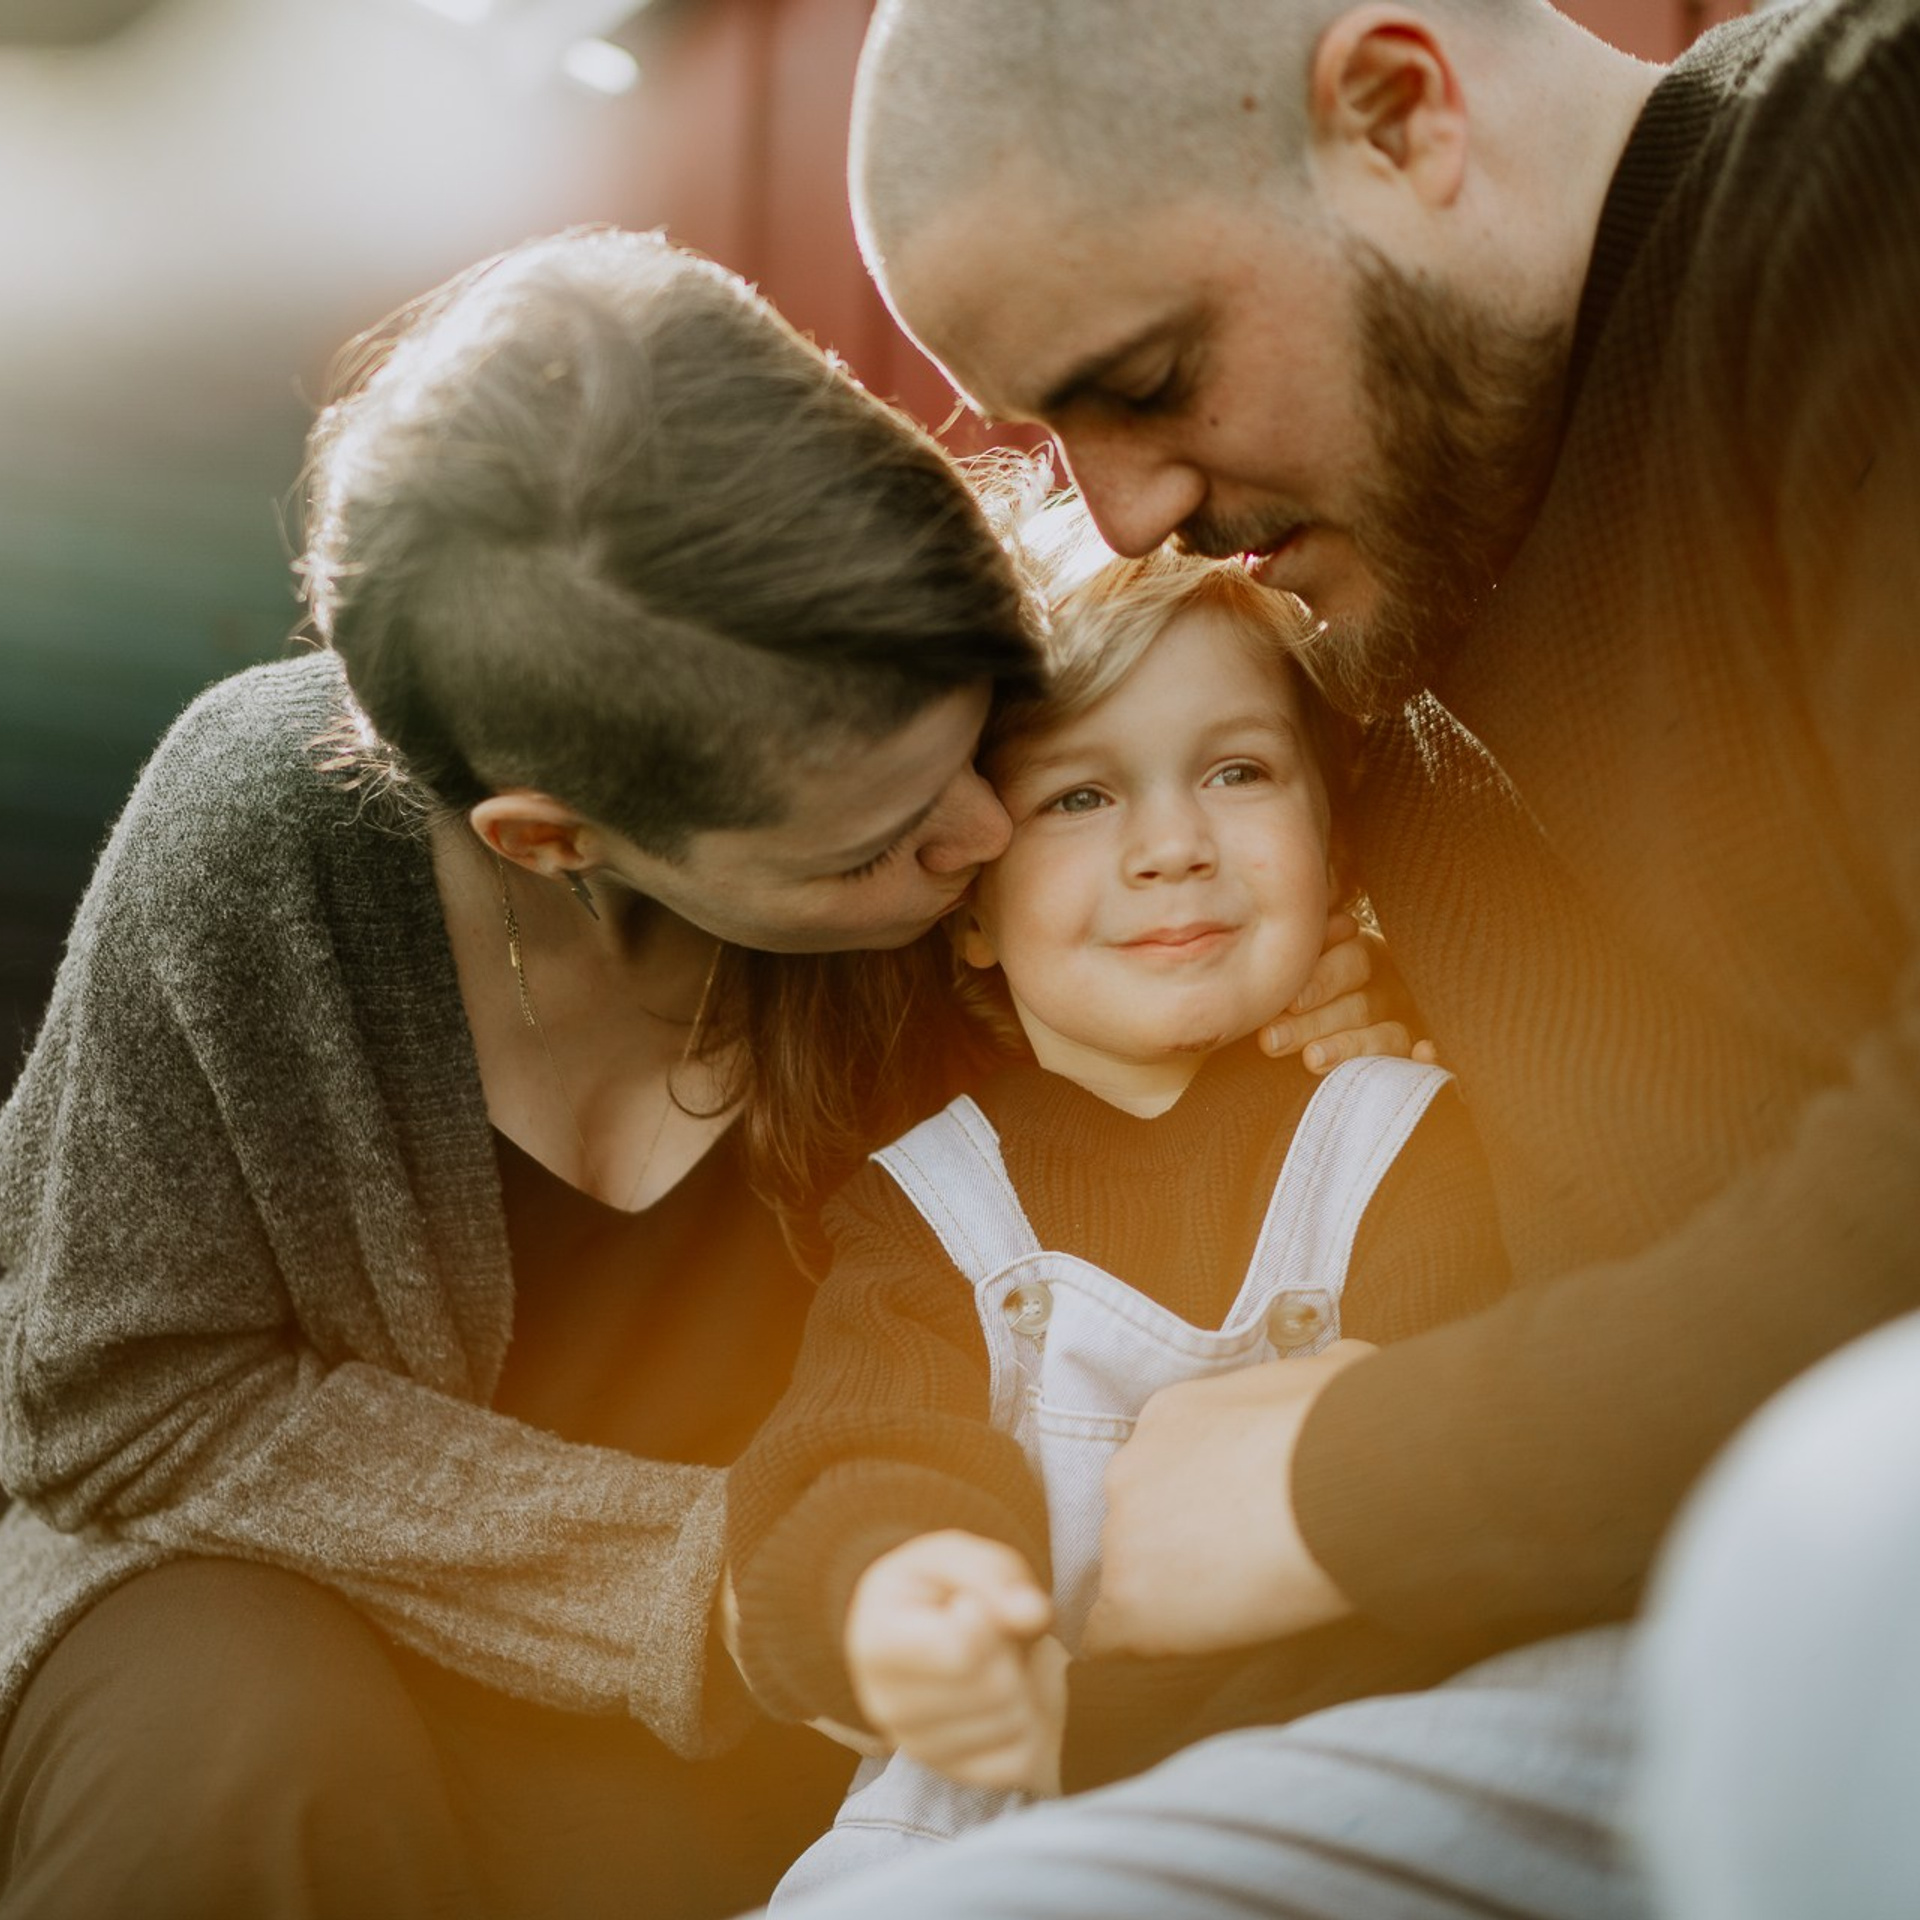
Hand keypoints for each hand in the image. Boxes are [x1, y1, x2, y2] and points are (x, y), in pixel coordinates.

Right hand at [846, 1531, 1066, 1796]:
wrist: (933, 1634)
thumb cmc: (943, 1590)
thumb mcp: (957, 1557)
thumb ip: (993, 1574)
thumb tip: (1032, 1613)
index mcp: (874, 1643)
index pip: (962, 1649)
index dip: (986, 1616)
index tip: (968, 1604)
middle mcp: (884, 1707)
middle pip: (995, 1687)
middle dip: (1009, 1650)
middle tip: (989, 1635)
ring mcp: (917, 1749)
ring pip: (1013, 1722)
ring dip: (1023, 1683)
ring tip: (994, 1663)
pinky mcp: (953, 1775)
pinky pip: (1021, 1760)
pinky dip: (1029, 1724)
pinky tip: (1001, 1699)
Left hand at [1082, 1343, 1376, 1657]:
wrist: (1349, 1480)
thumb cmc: (1350, 1421)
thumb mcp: (1331, 1370)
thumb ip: (1311, 1379)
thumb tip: (1336, 1377)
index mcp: (1168, 1416)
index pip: (1163, 1467)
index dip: (1199, 1500)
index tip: (1239, 1519)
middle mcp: (1129, 1468)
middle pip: (1139, 1518)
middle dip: (1180, 1542)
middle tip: (1240, 1567)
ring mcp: (1123, 1536)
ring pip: (1128, 1576)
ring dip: (1168, 1596)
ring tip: (1231, 1614)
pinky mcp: (1133, 1603)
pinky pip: (1109, 1638)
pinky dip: (1134, 1649)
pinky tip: (1166, 1656)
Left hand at [1260, 911, 1436, 1073]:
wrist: (1337, 1036)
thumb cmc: (1302, 995)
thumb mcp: (1304, 968)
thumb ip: (1302, 956)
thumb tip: (1301, 941)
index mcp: (1364, 957)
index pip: (1351, 960)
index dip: (1323, 980)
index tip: (1291, 1002)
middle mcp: (1389, 989)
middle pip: (1359, 1005)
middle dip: (1313, 1024)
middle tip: (1272, 1040)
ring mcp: (1408, 1024)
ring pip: (1386, 1035)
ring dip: (1350, 1046)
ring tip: (1312, 1060)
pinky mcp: (1419, 1055)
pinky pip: (1431, 1056)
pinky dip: (1432, 1056)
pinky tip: (1425, 1053)